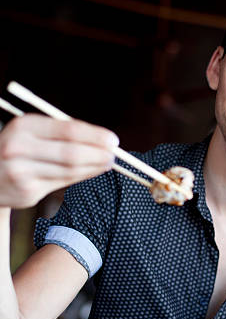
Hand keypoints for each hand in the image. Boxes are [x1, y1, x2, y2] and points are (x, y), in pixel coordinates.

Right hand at [0, 114, 118, 207]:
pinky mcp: (27, 191)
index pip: (68, 130)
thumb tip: (101, 139)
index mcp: (24, 126)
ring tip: (107, 162)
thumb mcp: (31, 132)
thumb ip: (61, 133)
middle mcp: (20, 148)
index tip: (113, 140)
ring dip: (94, 167)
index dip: (95, 136)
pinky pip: (62, 183)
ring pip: (69, 170)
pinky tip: (91, 171)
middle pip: (71, 153)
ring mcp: (22, 172)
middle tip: (115, 154)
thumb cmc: (18, 148)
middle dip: (98, 154)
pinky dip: (82, 176)